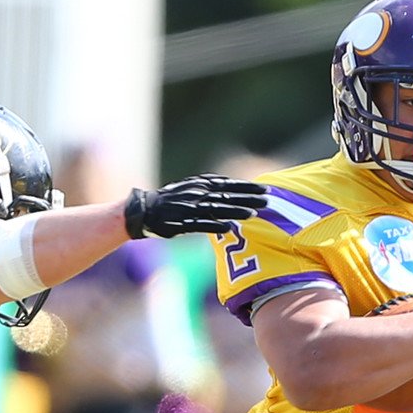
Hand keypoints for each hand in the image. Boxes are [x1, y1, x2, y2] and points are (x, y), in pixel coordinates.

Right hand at [124, 173, 267, 238]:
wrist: (144, 211)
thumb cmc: (171, 200)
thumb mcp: (191, 187)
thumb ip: (210, 186)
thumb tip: (230, 184)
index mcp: (200, 185)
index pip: (229, 185)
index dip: (247, 188)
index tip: (265, 189)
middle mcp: (197, 194)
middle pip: (227, 196)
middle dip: (248, 199)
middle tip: (268, 201)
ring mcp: (189, 208)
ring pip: (217, 209)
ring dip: (235, 211)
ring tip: (253, 214)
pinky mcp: (181, 223)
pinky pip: (200, 225)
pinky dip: (214, 226)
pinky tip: (228, 228)